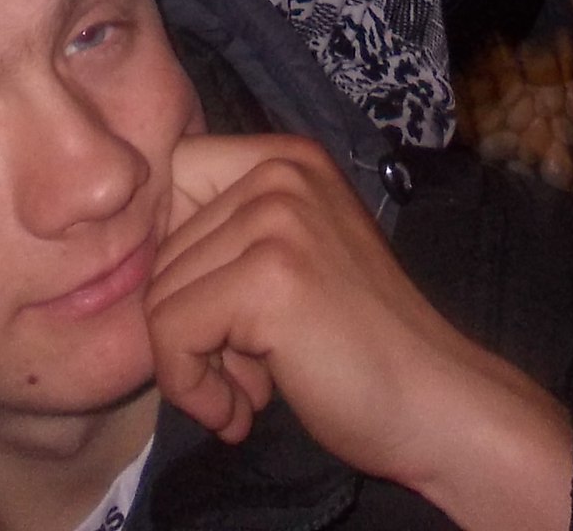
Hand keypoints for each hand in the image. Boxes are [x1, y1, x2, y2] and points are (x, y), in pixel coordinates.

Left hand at [146, 135, 572, 530]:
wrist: (437, 403)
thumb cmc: (362, 346)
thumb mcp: (296, 257)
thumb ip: (230, 239)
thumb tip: (135, 262)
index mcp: (289, 159)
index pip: (174, 177)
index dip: (176, 251)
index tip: (216, 313)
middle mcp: (283, 173)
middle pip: (160, 246)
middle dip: (190, 325)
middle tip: (248, 371)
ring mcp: (279, 220)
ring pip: (159, 295)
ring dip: (193, 365)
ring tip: (252, 390)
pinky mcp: (270, 278)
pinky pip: (171, 334)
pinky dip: (192, 389)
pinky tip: (241, 412)